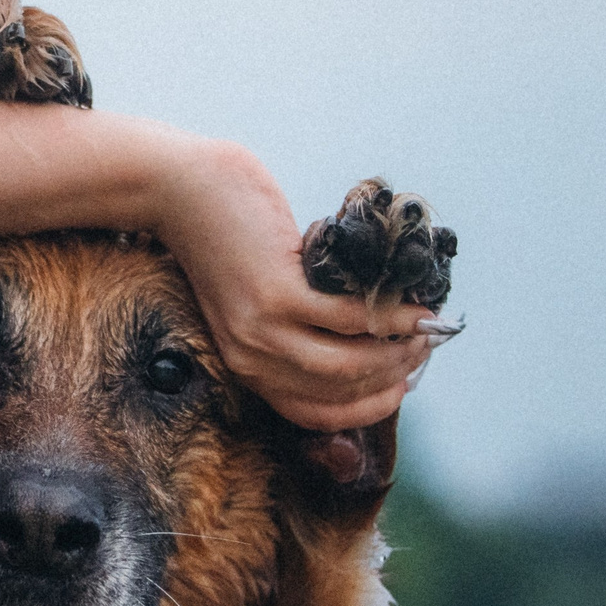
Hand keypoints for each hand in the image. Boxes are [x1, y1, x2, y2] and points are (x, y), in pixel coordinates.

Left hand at [150, 139, 431, 429]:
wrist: (180, 192)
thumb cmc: (230, 236)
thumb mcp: (254, 296)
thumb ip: (295, 324)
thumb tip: (368, 333)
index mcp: (247, 365)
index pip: (314, 412)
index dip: (367, 406)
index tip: (403, 386)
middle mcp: (251, 359)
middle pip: (338, 389)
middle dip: (393, 376)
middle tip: (425, 348)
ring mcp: (261, 331)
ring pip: (346, 363)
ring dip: (396, 351)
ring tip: (425, 329)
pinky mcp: (275, 296)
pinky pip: (346, 319)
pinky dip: (388, 317)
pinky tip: (412, 308)